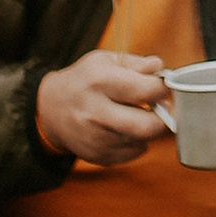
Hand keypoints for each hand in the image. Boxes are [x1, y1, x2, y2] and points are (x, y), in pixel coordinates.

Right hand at [35, 49, 169, 165]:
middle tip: (163, 108)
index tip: (161, 87)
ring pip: (141, 141)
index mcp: (100, 82)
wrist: (51, 109)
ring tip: (141, 116)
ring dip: (149, 129)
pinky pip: (132, 153)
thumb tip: (159, 67)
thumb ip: (136, 64)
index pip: (146, 90)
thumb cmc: (84, 80)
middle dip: (163, 117)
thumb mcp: (105, 61)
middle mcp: (95, 112)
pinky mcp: (97, 155)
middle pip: (146, 125)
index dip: (162, 89)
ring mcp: (95, 138)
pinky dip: (137, 142)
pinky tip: (127, 129)